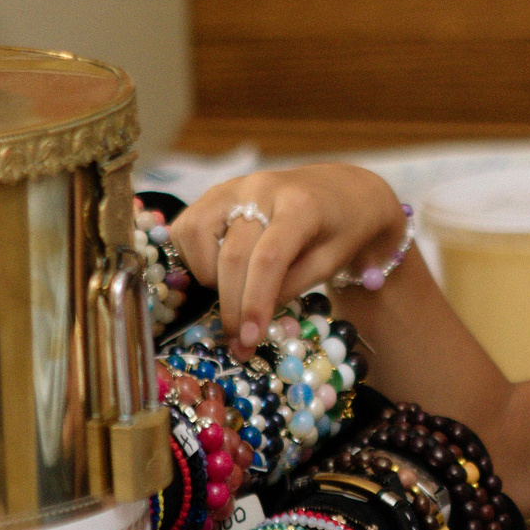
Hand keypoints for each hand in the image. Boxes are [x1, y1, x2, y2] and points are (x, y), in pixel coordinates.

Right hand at [172, 165, 405, 357]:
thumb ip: (290, 287)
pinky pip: (187, 228)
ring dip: (209, 278)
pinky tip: (217, 273)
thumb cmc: (342, 230)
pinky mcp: (216, 192)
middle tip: (239, 343)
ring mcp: (234, 186)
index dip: (255, 302)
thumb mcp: (330, 263)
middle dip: (232, 307)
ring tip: (234, 294)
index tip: (250, 339)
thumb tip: (250, 320)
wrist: (341, 190)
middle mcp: (261, 188)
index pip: (268, 258)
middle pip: (232, 255)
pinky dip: (194, 258)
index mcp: (299, 205)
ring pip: (197, 236)